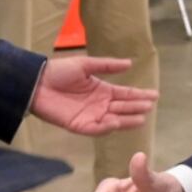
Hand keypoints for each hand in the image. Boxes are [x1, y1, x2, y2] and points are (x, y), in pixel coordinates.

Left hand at [32, 56, 157, 136]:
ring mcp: (90, 116)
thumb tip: (130, 63)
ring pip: (113, 120)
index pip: (125, 94)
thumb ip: (108, 65)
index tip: (154, 95)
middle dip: (136, 107)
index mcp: (102, 90)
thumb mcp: (86, 65)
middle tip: (150, 106)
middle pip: (122, 107)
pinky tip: (116, 122)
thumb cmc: (59, 71)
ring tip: (141, 117)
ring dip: (127, 120)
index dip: (139, 95)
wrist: (37, 83)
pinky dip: (107, 127)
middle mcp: (99, 105)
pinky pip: (96, 128)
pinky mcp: (79, 125)